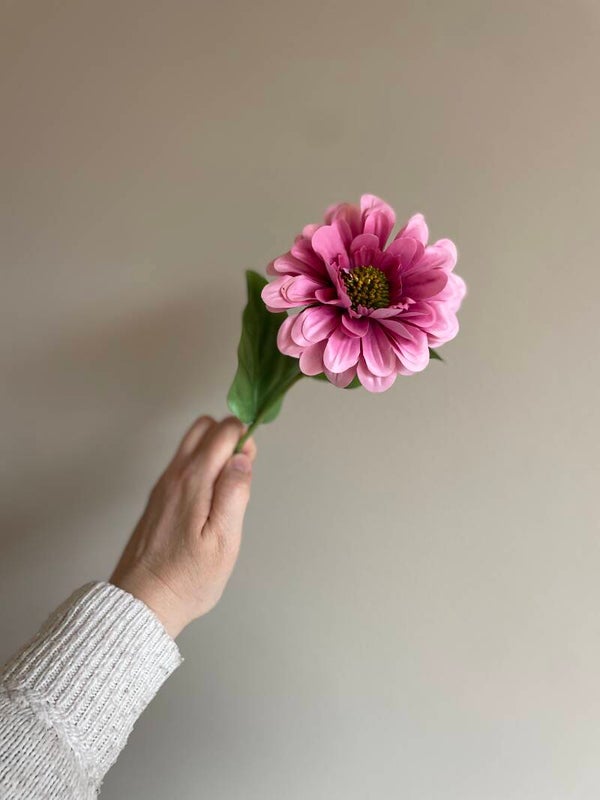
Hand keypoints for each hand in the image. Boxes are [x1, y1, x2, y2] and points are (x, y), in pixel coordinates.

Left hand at [110, 416, 255, 637]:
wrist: (142, 601)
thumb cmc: (187, 578)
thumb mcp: (224, 541)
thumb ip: (234, 493)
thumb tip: (242, 459)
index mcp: (193, 480)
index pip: (223, 431)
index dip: (244, 440)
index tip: (250, 466)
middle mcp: (174, 475)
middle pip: (204, 427)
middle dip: (229, 438)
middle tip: (240, 473)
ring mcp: (163, 485)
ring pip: (191, 443)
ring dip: (214, 451)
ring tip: (226, 490)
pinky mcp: (158, 498)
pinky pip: (183, 464)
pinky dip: (201, 467)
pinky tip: (209, 501)